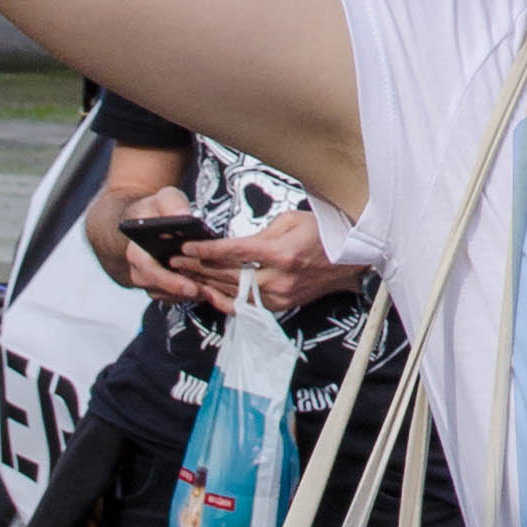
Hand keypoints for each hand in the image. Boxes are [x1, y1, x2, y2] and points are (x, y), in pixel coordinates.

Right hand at [121, 192, 202, 303]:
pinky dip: (189, 294)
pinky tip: (206, 288)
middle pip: (160, 289)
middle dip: (184, 292)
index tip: (190, 286)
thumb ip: (171, 203)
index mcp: (136, 253)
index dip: (170, 282)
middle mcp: (139, 271)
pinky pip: (173, 297)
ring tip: (210, 291)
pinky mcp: (160, 286)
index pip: (150, 272)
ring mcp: (149, 281)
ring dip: (188, 296)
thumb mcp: (163, 198)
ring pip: (168, 296)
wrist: (141, 221)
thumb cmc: (153, 211)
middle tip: (206, 292)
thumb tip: (183, 214)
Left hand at [183, 208, 352, 316]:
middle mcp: (279, 278)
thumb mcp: (292, 220)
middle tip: (175, 261)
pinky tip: (208, 294)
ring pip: (234, 293)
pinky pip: (247, 306)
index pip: (234, 252)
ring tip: (184, 277)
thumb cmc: (324, 233)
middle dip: (198, 268)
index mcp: (282, 253)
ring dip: (206, 285)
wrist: (352, 259)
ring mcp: (280, 296)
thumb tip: (236, 246)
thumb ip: (261, 234)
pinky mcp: (282, 306)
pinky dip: (225, 300)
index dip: (206, 250)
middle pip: (228, 275)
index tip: (186, 247)